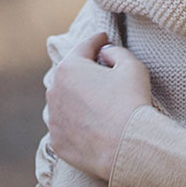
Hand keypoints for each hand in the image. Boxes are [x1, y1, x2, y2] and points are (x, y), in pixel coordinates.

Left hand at [44, 32, 155, 179]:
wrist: (127, 148)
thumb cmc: (131, 103)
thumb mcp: (132, 66)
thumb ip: (116, 52)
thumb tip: (105, 52)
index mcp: (69, 68)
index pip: (84, 47)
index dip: (97, 41)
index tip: (104, 39)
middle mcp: (54, 91)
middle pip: (71, 75)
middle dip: (85, 71)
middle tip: (104, 72)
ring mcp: (53, 119)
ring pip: (64, 101)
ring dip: (77, 98)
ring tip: (97, 102)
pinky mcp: (57, 141)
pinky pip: (65, 126)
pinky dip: (75, 122)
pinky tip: (92, 125)